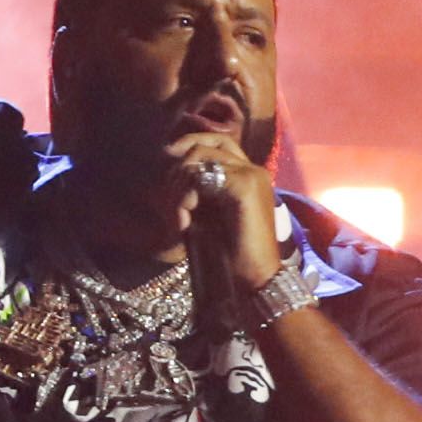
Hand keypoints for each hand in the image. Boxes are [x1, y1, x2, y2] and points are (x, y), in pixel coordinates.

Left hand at [168, 131, 281, 301]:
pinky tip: (185, 220)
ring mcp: (251, 176)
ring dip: (179, 186)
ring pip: (200, 158)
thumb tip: (170, 176)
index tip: (167, 159)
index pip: (215, 141)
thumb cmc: (230, 255)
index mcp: (246, 175)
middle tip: (169, 198)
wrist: (255, 280)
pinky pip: (203, 177)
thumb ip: (195, 192)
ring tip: (178, 217)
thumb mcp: (206, 216)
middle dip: (178, 166)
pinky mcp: (246, 187)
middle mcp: (251, 169)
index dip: (188, 144)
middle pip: (205, 145)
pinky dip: (186, 196)